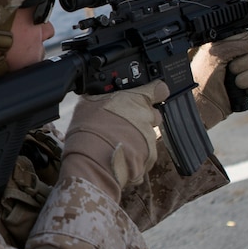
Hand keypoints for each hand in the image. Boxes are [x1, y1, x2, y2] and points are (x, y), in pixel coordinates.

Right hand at [60, 80, 168, 198]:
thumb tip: (99, 96)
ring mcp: (150, 138)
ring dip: (137, 138)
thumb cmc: (89, 130)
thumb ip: (102, 98)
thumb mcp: (88, 103)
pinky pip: (145, 154)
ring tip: (117, 142)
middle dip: (142, 119)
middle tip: (123, 124)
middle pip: (153, 115)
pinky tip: (120, 155)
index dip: (156, 92)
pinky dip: (135, 155)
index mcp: (135, 99)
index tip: (153, 94)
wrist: (94, 159)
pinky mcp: (150, 157)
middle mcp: (147, 117)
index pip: (158, 89)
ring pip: (149, 135)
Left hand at [191, 31, 247, 129]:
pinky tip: (245, 91)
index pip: (246, 39)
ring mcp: (239, 74)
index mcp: (222, 47)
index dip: (244, 47)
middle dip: (245, 65)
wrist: (201, 107)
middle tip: (231, 70)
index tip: (233, 56)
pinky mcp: (244, 89)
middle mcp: (232, 59)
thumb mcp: (214, 56)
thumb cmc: (200, 81)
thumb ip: (232, 45)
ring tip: (235, 84)